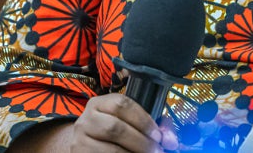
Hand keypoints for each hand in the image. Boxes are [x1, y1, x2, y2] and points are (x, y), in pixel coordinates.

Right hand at [11, 93, 167, 151]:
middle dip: (141, 141)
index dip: (144, 120)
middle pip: (115, 128)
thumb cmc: (112, 133)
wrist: (84, 145)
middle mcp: (86, 119)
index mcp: (99, 103)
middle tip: (157, 151)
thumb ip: (152, 125)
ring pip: (110, 150)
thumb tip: (172, 140)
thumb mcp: (128, 122)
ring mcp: (79, 140)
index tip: (159, 135)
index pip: (122, 104)